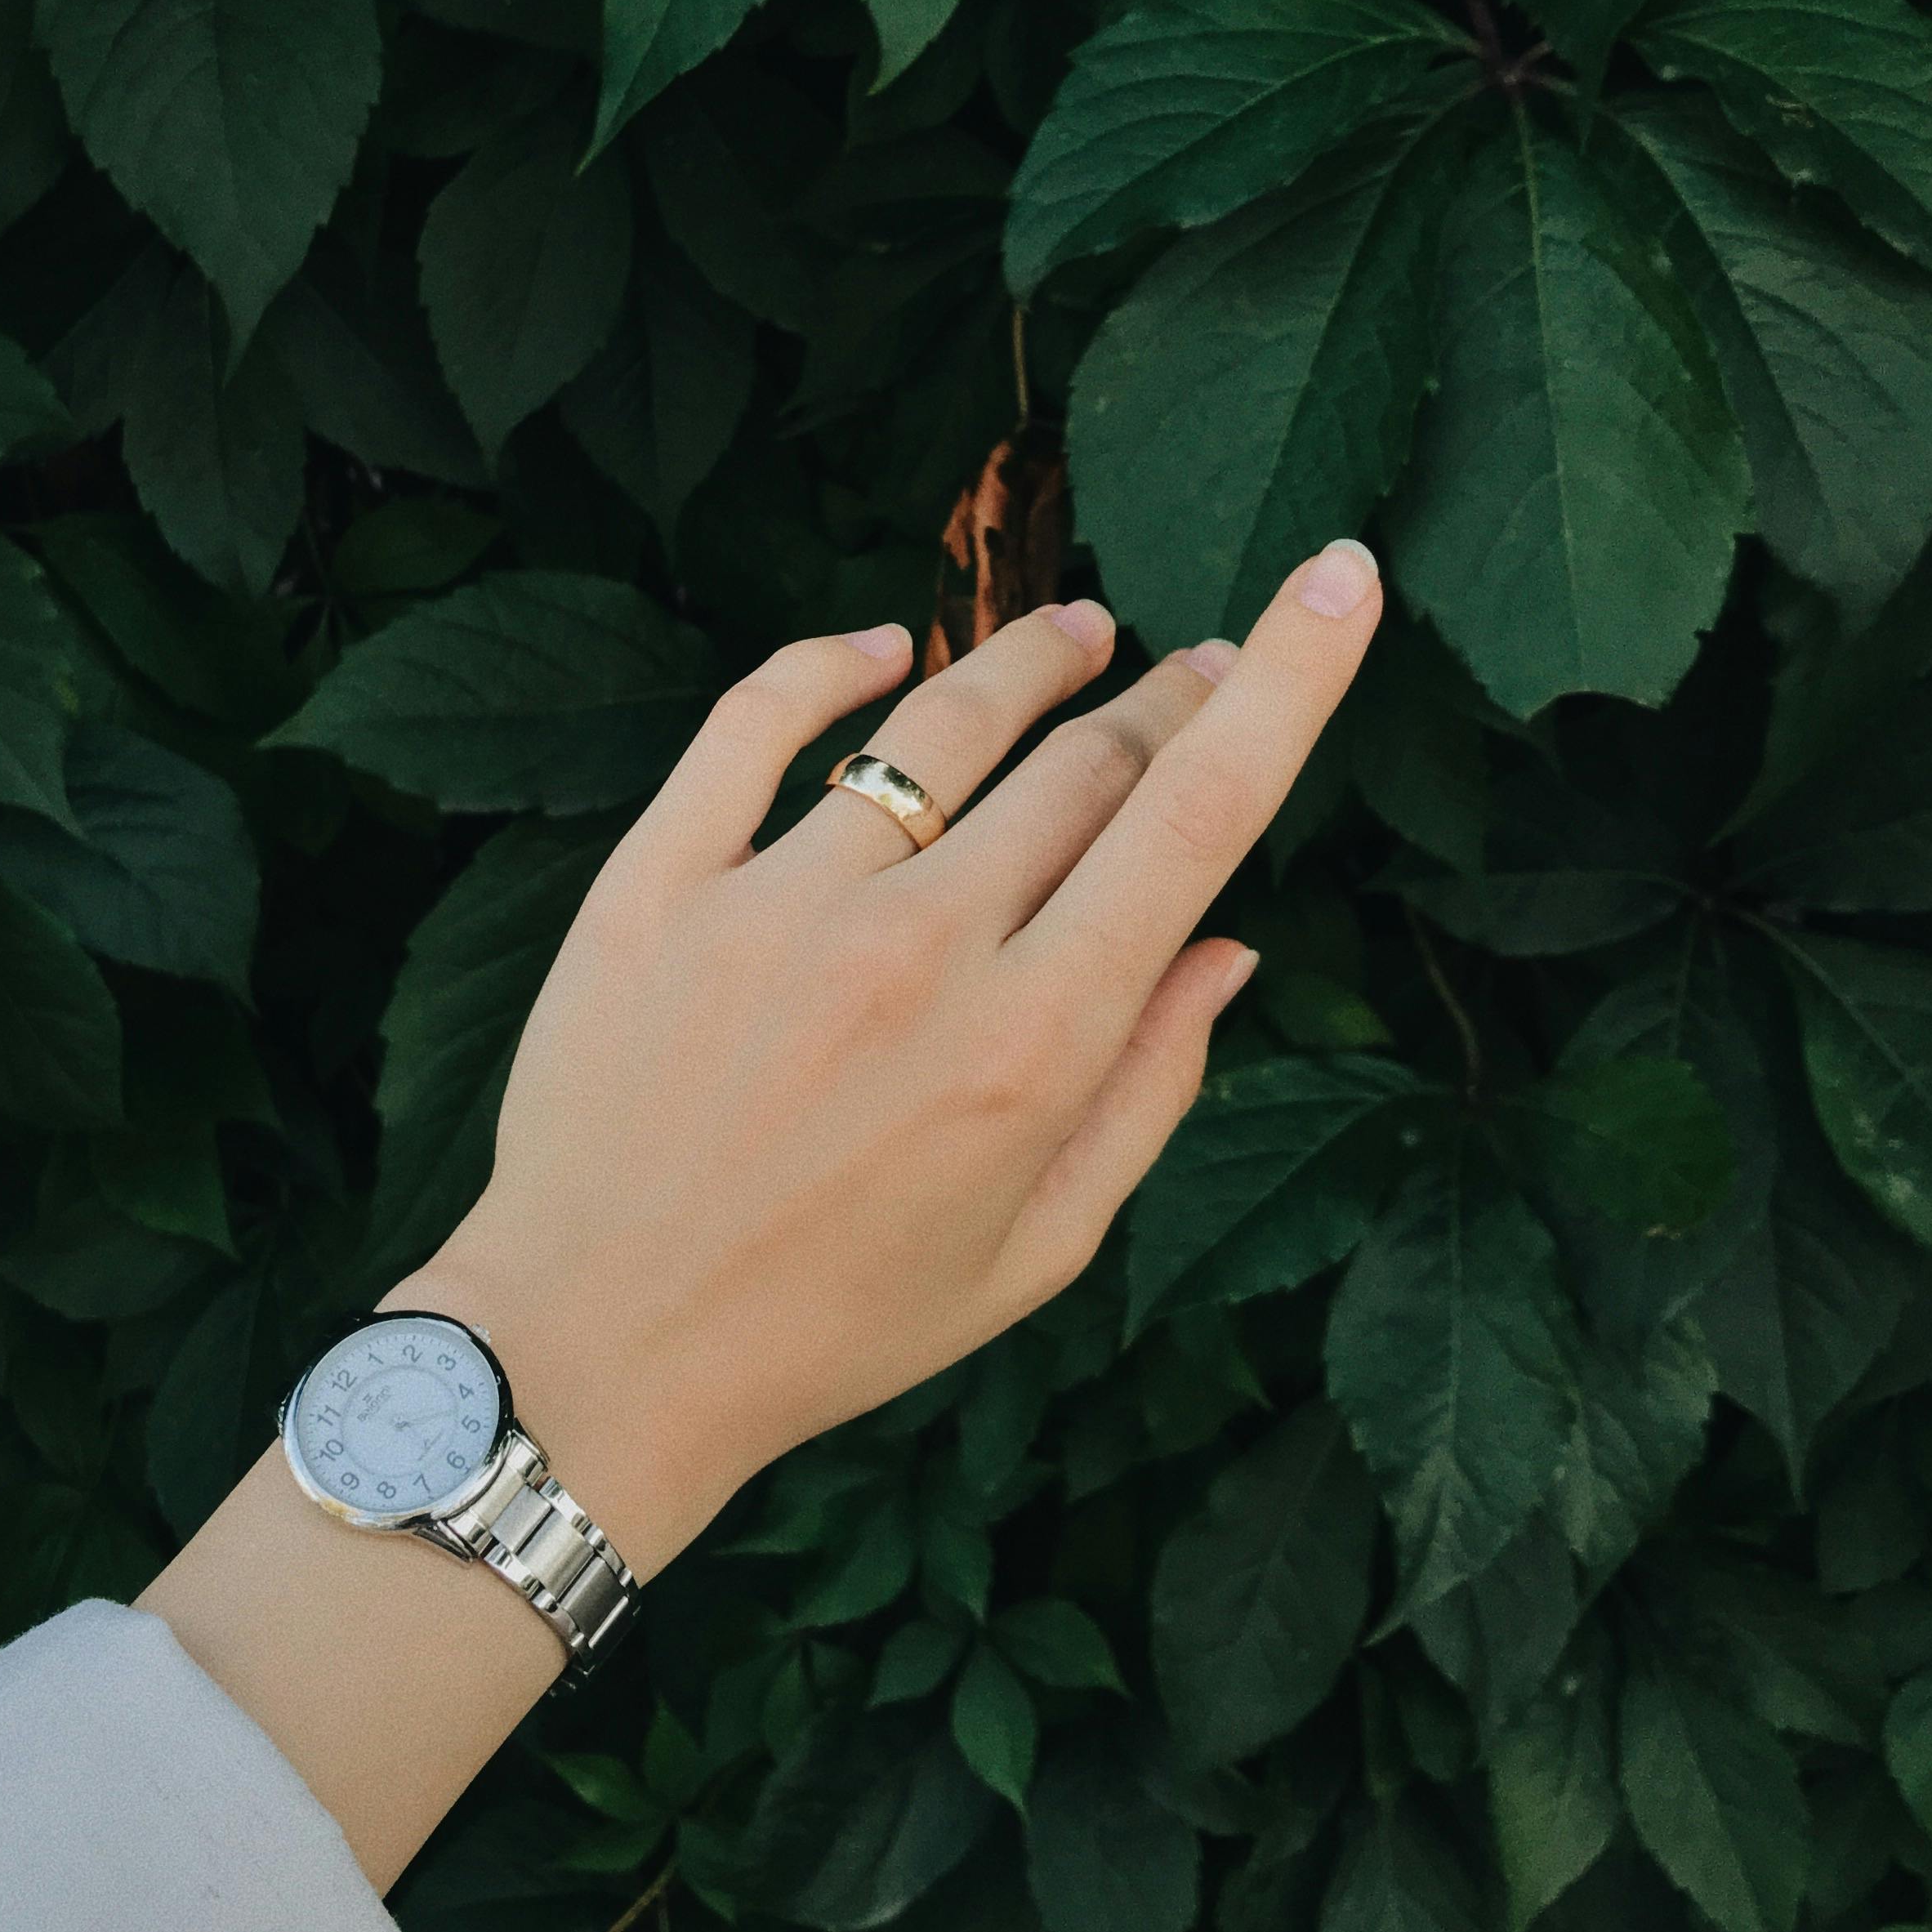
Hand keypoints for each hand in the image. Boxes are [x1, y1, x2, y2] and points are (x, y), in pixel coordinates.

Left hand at [393, 540, 1384, 1576]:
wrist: (594, 1350)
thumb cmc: (833, 1324)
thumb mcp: (1037, 1249)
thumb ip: (1148, 1089)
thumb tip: (1231, 944)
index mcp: (1033, 1043)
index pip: (1197, 814)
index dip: (1286, 681)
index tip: (1338, 581)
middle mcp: (918, 949)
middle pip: (1085, 760)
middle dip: (1169, 692)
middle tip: (1200, 662)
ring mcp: (777, 904)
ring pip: (940, 722)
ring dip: (1032, 659)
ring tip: (1080, 631)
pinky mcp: (657, 884)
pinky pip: (756, 724)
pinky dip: (832, 662)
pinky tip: (883, 646)